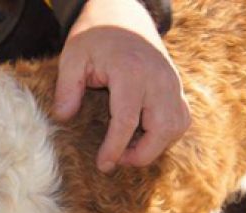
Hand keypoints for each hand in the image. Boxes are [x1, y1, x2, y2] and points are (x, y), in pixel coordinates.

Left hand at [53, 0, 189, 172]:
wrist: (123, 14)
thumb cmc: (95, 35)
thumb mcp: (72, 56)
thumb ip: (67, 88)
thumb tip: (64, 117)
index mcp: (130, 73)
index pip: (127, 121)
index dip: (115, 148)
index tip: (103, 165)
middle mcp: (157, 79)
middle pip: (161, 130)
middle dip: (141, 154)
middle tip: (116, 159)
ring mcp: (171, 83)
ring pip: (176, 127)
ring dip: (156, 146)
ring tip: (128, 148)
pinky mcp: (176, 86)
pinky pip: (181, 118)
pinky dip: (167, 134)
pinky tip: (143, 135)